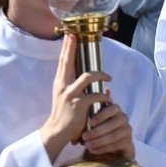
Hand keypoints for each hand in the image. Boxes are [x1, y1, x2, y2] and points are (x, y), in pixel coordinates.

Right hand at [40, 34, 112, 162]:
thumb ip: (74, 87)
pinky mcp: (79, 104)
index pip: (62, 62)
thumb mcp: (64, 97)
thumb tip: (92, 81)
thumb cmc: (63, 115)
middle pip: (68, 62)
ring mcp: (70, 94)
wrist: (57, 131)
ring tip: (108, 78)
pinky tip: (108, 99)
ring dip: (100, 75)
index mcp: (59, 82)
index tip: (69, 36)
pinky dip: (104, 96)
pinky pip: (96, 95)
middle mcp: (62, 85)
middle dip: (72, 48)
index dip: (66, 48)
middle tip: (76, 36)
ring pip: (87, 76)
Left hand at [82, 102, 134, 157]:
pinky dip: (103, 148)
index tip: (90, 122)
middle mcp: (123, 118)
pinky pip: (116, 145)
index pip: (110, 109)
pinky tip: (94, 150)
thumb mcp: (94, 120)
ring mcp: (127, 130)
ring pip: (113, 135)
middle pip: (111, 124)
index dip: (101, 116)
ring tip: (87, 145)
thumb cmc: (99, 126)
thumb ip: (89, 115)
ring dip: (99, 141)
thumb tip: (75, 117)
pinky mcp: (129, 142)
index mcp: (114, 109)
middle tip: (84, 137)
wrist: (113, 142)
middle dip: (96, 131)